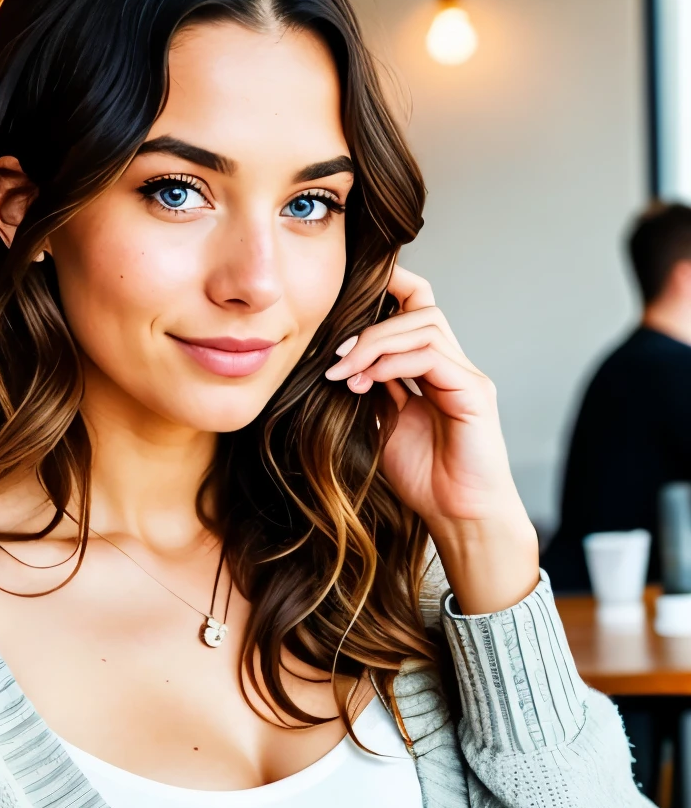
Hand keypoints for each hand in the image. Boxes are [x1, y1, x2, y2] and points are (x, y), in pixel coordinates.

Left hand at [324, 265, 538, 613]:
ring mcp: (466, 377)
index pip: (416, 309)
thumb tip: (339, 365)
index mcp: (433, 372)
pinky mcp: (473, 393)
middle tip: (334, 357)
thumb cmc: (424, 479)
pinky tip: (366, 382)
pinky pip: (431, 357)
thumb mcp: (384, 426)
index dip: (389, 291)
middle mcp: (453, 367)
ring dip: (376, 342)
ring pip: (425, 325)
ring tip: (345, 372)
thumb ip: (372, 392)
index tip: (343, 302)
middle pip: (421, 308)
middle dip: (371, 323)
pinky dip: (393, 363)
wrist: (458, 517)